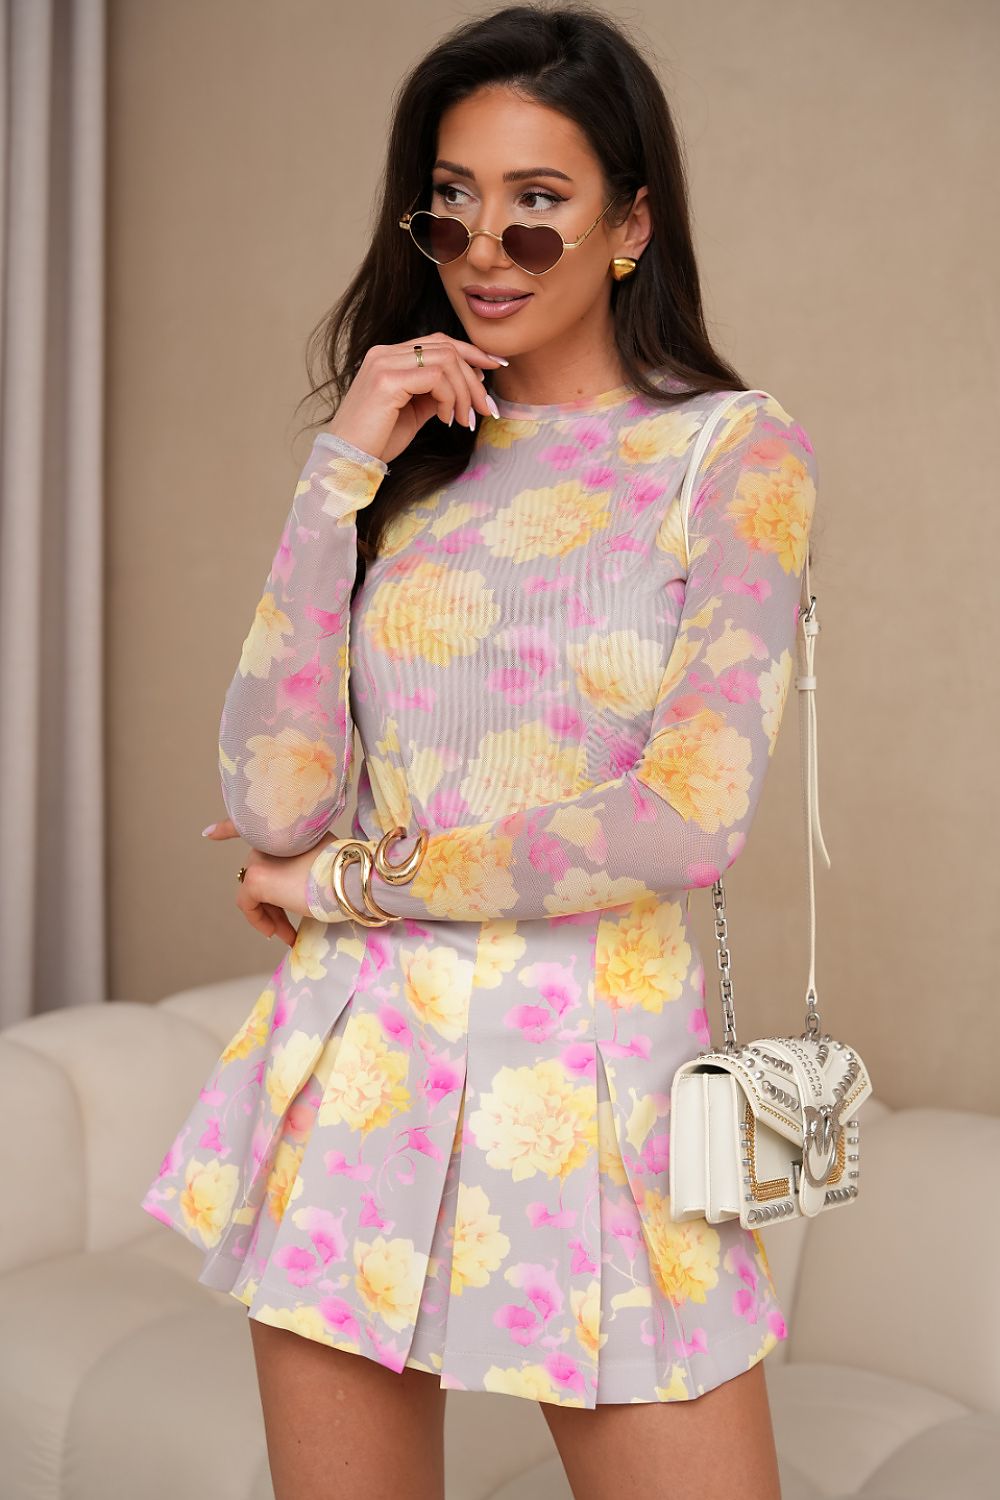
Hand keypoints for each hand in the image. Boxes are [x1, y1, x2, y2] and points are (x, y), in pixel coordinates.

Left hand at [202, 817, 340, 945]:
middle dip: (272, 903)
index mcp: (287, 830)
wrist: (348, 879)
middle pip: (261, 872)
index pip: (248, 824)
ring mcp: (260, 857)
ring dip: (268, 915)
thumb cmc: (345, 873)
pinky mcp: (255, 879)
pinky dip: (257, 920)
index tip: (208, 833)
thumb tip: (300, 884)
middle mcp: (269, 839)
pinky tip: (275, 932)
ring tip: (285, 934)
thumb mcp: (324, 858)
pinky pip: (246, 903)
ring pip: (254, 890)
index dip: (227, 828)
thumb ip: (306, 860)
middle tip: (287, 926)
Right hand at [322, 335, 507, 464]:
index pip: (437, 341)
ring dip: (465, 391)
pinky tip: (447, 419)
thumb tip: (464, 388)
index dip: (470, 352)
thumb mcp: (413, 412)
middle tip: (486, 408)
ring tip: (465, 419)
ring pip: (446, 360)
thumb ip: (434, 394)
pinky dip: (451, 398)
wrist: (346, 460)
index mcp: (388, 357)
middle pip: (446, 347)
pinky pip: (436, 377)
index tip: (495, 367)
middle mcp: (384, 353)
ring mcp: (384, 363)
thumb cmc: (376, 440)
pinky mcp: (387, 380)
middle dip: (474, 378)